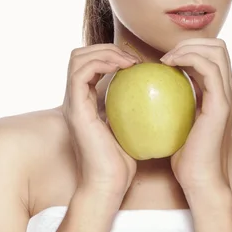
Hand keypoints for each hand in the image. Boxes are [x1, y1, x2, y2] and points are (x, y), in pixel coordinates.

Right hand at [62, 44, 140, 200]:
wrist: (109, 183)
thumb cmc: (124, 161)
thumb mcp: (131, 126)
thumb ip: (133, 107)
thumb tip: (158, 90)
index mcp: (85, 101)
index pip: (88, 64)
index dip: (110, 55)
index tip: (136, 63)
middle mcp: (75, 99)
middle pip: (79, 55)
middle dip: (105, 47)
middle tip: (132, 58)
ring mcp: (73, 102)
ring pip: (78, 58)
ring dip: (105, 51)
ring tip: (130, 61)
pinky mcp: (76, 108)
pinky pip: (82, 72)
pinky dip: (103, 63)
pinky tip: (126, 69)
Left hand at [160, 38, 231, 194]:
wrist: (199, 180)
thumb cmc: (182, 157)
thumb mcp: (176, 123)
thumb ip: (172, 103)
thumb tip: (146, 87)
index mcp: (218, 94)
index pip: (212, 55)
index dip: (190, 48)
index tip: (165, 60)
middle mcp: (227, 91)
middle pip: (218, 47)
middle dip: (191, 41)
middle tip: (166, 55)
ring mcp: (226, 96)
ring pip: (217, 51)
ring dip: (188, 47)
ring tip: (166, 59)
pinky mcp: (221, 103)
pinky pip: (208, 68)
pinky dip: (188, 58)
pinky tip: (166, 66)